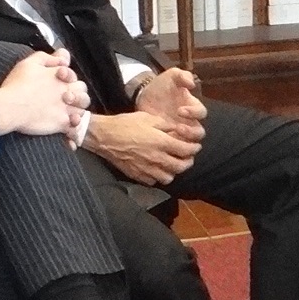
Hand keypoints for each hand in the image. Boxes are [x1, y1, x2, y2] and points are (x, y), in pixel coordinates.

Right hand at [0, 50, 88, 136]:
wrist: (10, 107)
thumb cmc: (17, 85)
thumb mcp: (29, 63)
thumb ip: (47, 57)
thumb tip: (62, 57)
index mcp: (59, 76)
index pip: (73, 75)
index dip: (68, 77)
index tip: (59, 80)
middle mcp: (66, 91)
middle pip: (82, 90)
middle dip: (77, 92)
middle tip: (66, 97)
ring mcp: (65, 108)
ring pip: (82, 109)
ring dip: (77, 109)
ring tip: (69, 112)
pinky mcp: (61, 124)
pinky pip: (75, 128)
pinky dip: (74, 130)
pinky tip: (67, 129)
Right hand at [84, 111, 200, 184]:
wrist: (104, 136)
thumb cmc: (126, 124)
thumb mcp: (148, 118)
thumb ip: (165, 125)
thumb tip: (176, 130)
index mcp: (161, 142)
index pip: (186, 150)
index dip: (194, 148)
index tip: (195, 146)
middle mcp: (157, 158)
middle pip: (180, 167)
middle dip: (187, 162)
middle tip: (187, 157)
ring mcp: (147, 169)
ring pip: (168, 177)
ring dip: (173, 171)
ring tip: (171, 164)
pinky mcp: (137, 175)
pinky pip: (153, 181)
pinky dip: (158, 176)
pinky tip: (156, 169)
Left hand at [132, 69, 206, 141]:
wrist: (143, 94)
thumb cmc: (161, 85)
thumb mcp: (171, 76)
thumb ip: (182, 75)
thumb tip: (191, 83)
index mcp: (192, 106)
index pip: (201, 112)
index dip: (194, 113)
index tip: (180, 110)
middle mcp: (189, 121)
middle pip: (199, 133)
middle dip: (191, 132)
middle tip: (178, 127)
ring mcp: (180, 132)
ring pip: (190, 144)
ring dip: (184, 143)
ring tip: (171, 136)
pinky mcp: (169, 139)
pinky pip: (176, 148)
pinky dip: (172, 148)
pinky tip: (163, 143)